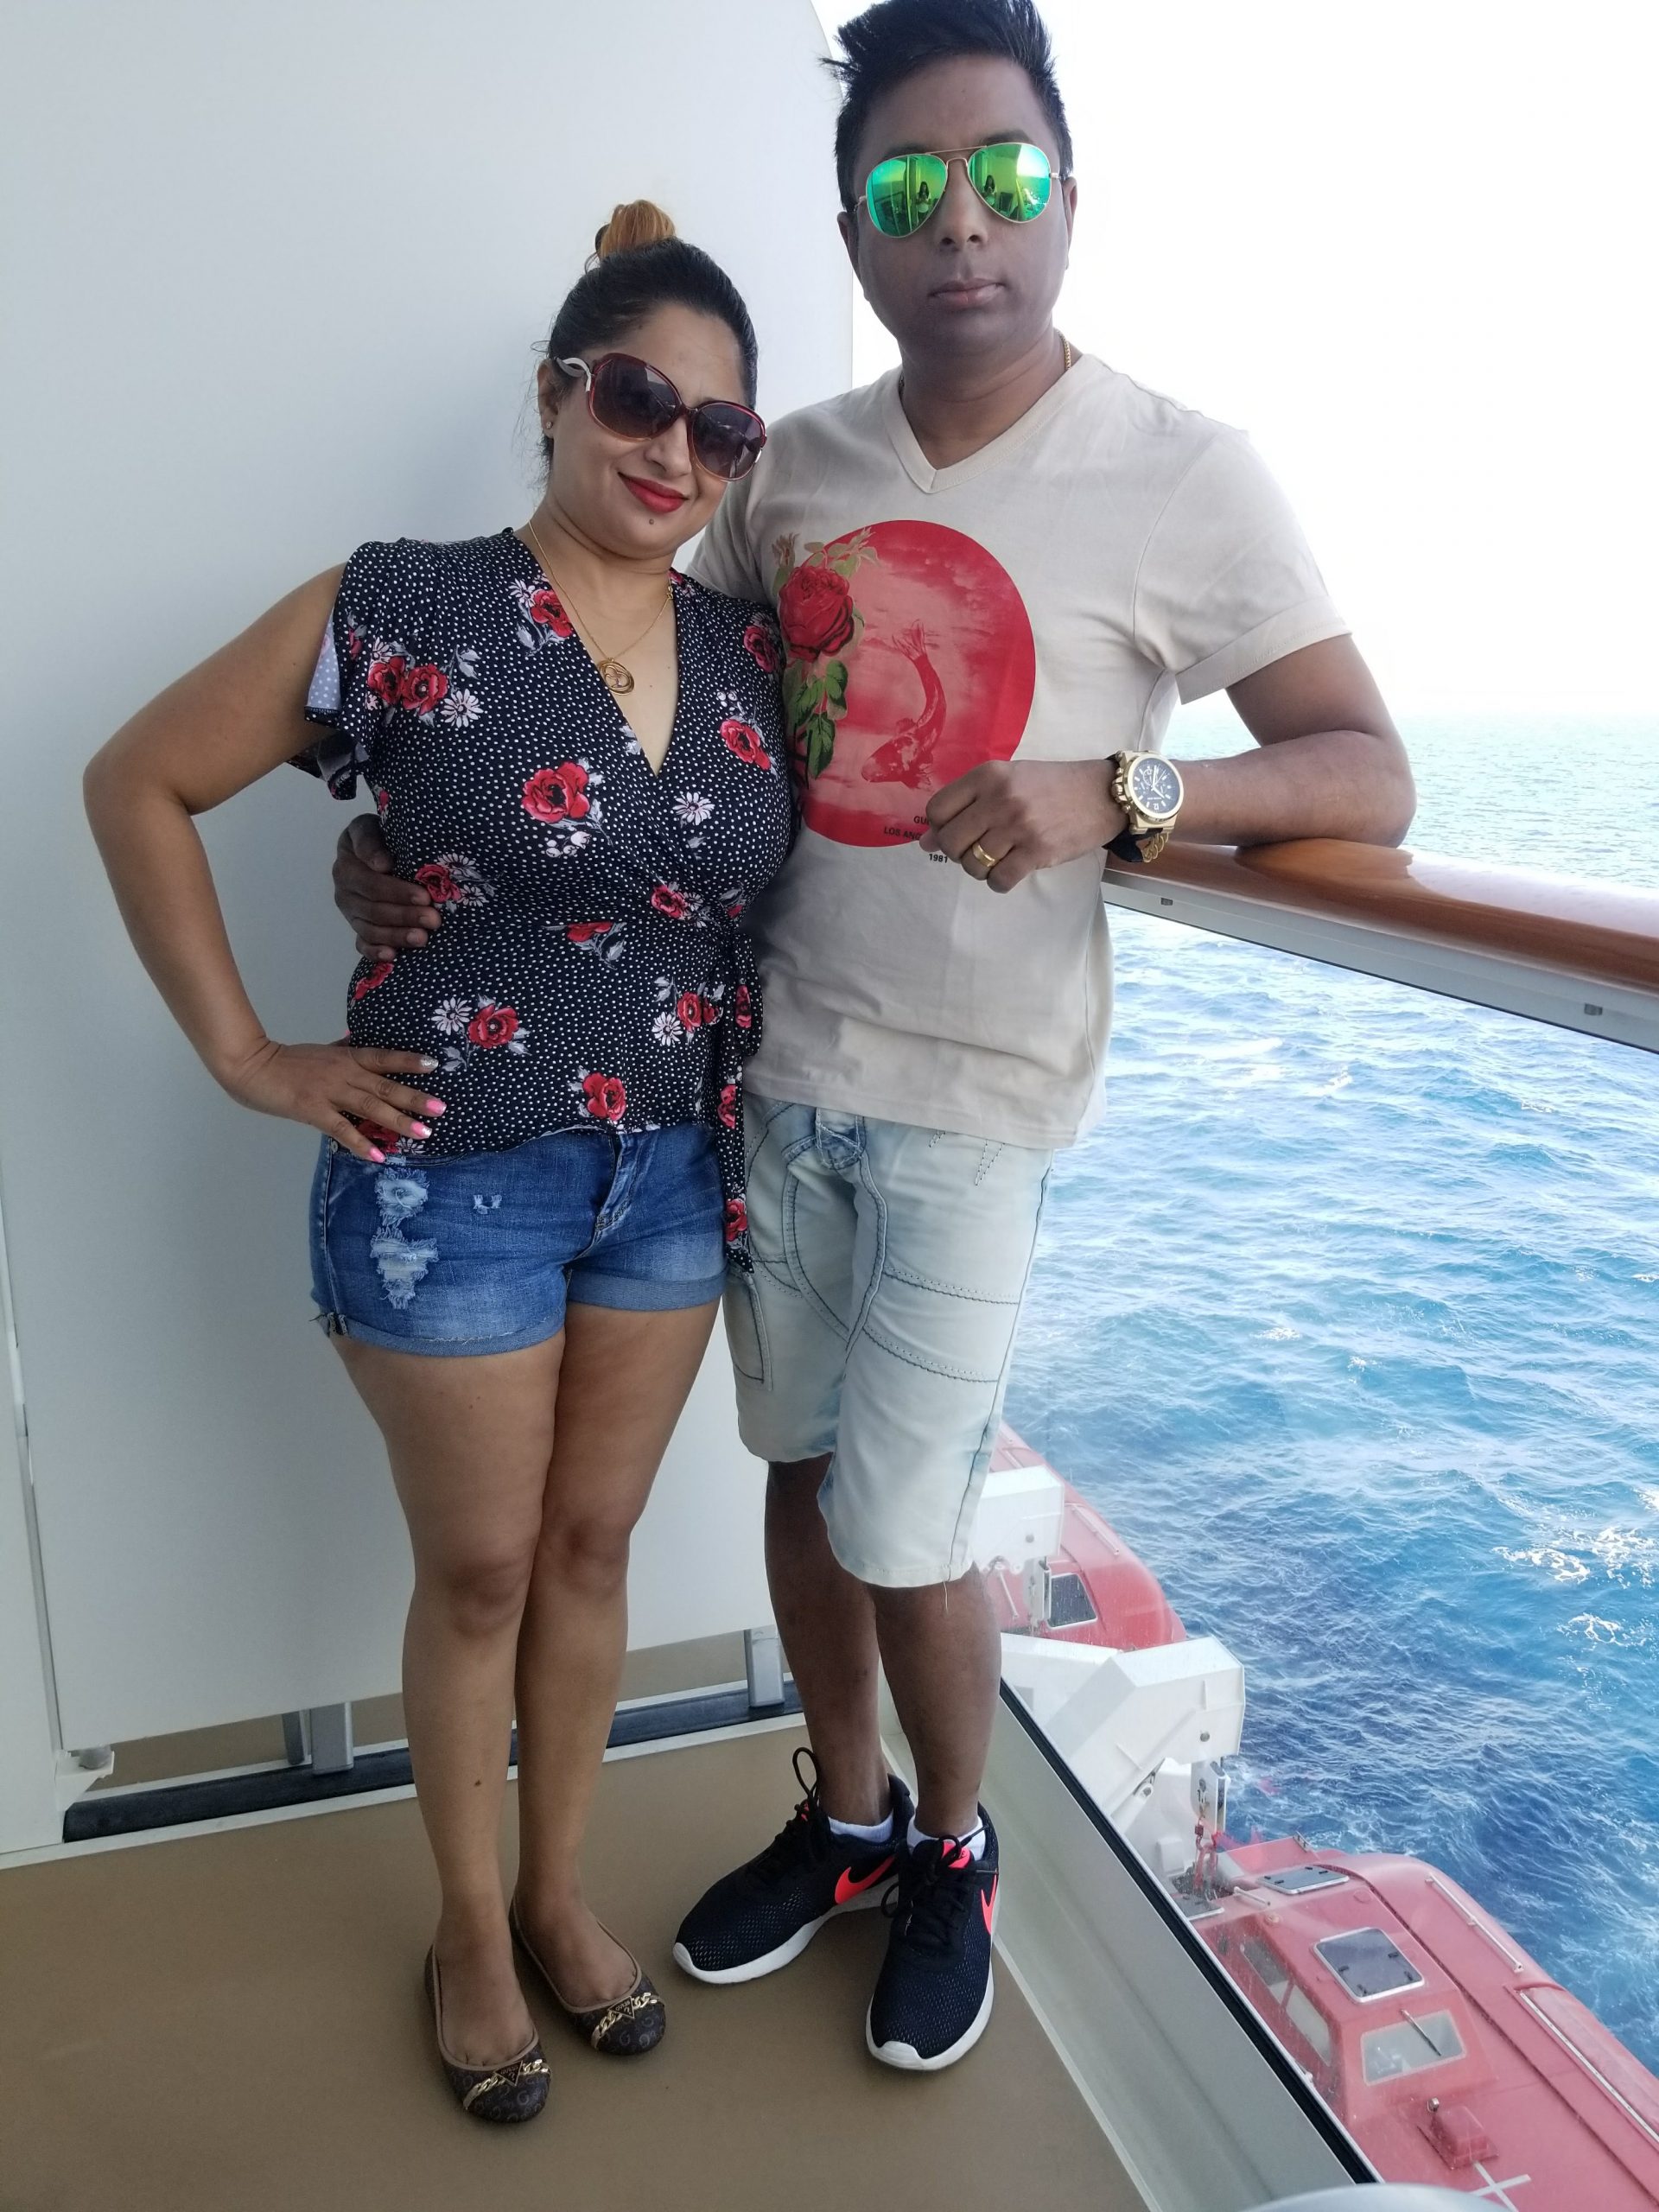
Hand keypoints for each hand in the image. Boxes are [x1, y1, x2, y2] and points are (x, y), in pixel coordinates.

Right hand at [216, 1037, 446, 1162]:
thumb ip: (345, 1052)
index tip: (434, 1065)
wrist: (252, 1065)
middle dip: (414, 1098)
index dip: (408, 1061)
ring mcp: (329, 1092)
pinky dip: (361, 1143)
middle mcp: (343, 1073)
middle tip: (441, 1108)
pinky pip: (342, 1129)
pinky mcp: (313, 1110)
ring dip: (398, 1121)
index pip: (383, 1057)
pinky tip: (379, 1156)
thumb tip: (363, 1047)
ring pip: (370, 1107)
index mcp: (346, 1056)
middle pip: (385, 1085)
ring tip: (423, 1133)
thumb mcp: (322, 1051)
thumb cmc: (287, 1060)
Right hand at [334, 815, 439, 957]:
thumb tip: (382, 865)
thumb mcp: (372, 827)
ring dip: (397, 936)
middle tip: (434, 919)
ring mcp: (350, 911)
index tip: (424, 896)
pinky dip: (375, 951)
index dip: (397, 892)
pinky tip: (393, 955)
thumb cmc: (382, 835)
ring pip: (370, 929)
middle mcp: (344, 890)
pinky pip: (362, 944)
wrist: (378, 847)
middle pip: (373, 909)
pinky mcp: (357, 926)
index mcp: (347, 864)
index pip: (371, 883)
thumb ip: (372, 841)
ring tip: (423, 939)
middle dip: (405, 916)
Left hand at [919, 760, 1126, 892]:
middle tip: (975, 849)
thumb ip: (967, 804)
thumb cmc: (1052, 785)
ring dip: (979, 869)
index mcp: (988, 775)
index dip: (940, 827)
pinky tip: (1009, 870)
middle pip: (950, 841)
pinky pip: (999, 880)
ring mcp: (1018, 826)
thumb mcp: (1009, 780)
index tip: (955, 830)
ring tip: (996, 858)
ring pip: (972, 864)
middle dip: (957, 852)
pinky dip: (998, 882)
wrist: (1102, 793)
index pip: (937, 810)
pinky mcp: (1037, 851)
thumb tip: (924, 841)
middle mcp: (999, 798)